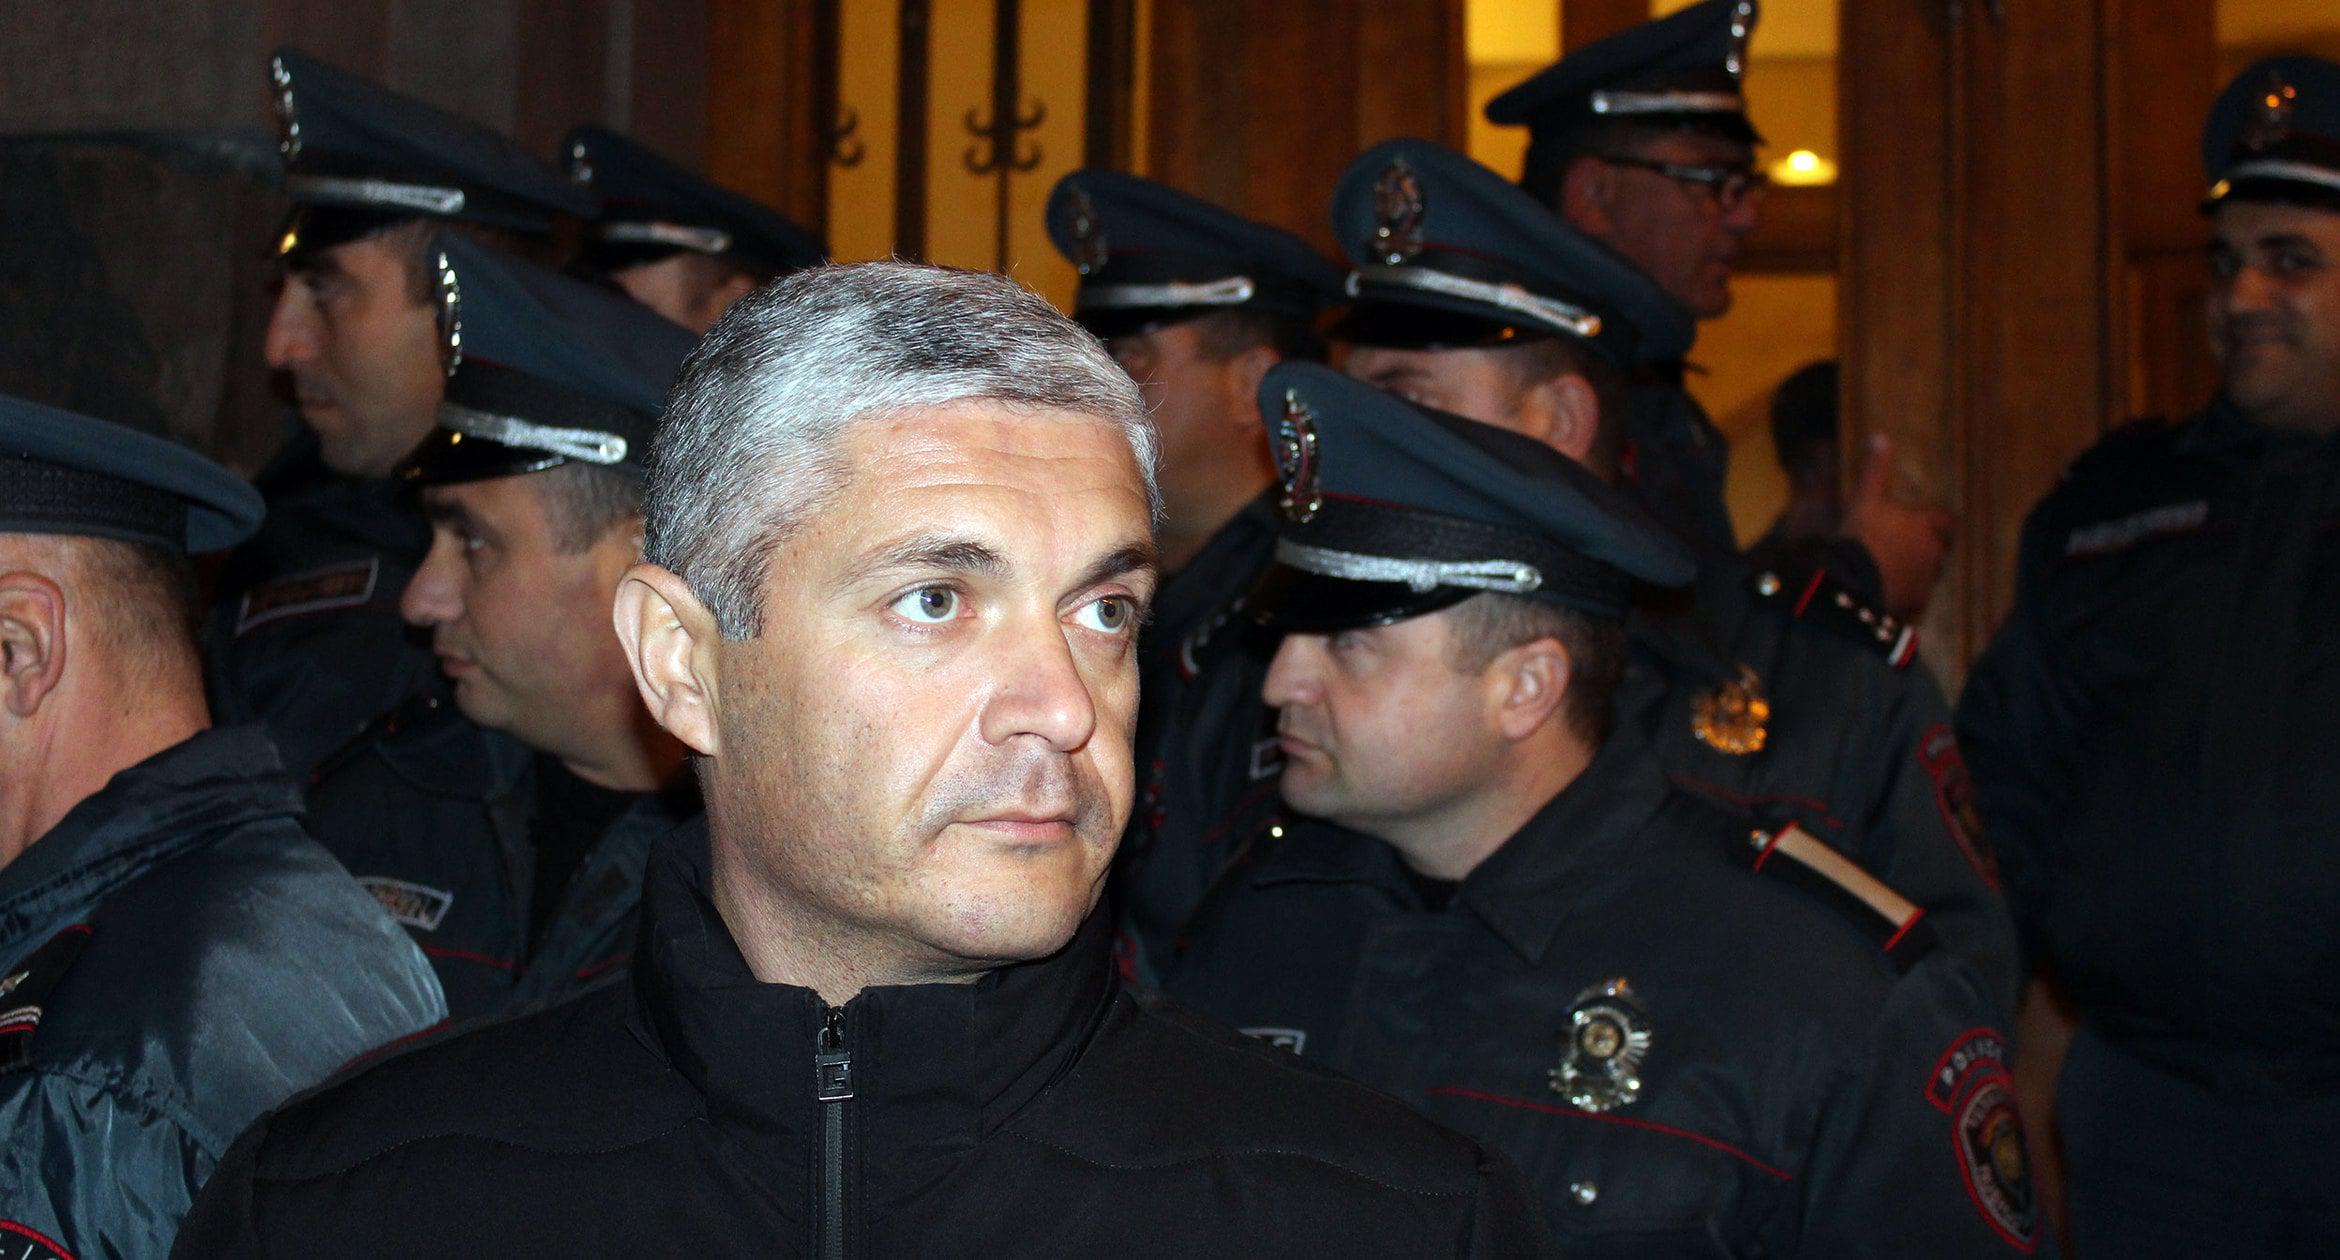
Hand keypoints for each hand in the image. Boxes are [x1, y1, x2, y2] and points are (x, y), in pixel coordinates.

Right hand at [1841, 433, 1952, 619]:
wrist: (1851, 585)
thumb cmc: (1861, 538)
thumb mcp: (1863, 500)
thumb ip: (1874, 470)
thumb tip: (1879, 437)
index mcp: (1927, 526)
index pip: (1945, 519)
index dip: (1933, 518)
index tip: (1919, 519)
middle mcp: (1934, 554)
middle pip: (1938, 547)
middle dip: (1923, 545)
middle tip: (1898, 544)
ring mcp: (1926, 581)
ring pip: (1928, 572)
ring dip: (1915, 569)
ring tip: (1890, 569)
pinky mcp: (1915, 605)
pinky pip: (1916, 596)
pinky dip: (1905, 593)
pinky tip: (1886, 591)